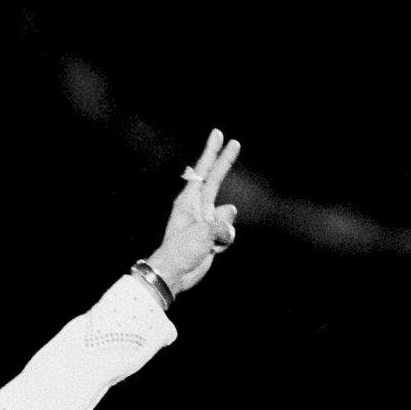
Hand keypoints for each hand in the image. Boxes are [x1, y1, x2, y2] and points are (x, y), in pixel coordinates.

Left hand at [143, 129, 241, 296]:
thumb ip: (221, 221)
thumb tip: (229, 215)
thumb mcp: (203, 232)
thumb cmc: (181, 250)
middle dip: (225, 162)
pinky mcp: (212, 236)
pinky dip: (224, 242)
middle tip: (236, 142)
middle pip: (215, 179)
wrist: (174, 274)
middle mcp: (197, 207)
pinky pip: (228, 232)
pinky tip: (211, 251)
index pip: (203, 171)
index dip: (212, 153)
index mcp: (188, 201)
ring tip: (210, 243)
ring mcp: (205, 221)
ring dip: (225, 227)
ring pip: (227, 213)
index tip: (218, 134)